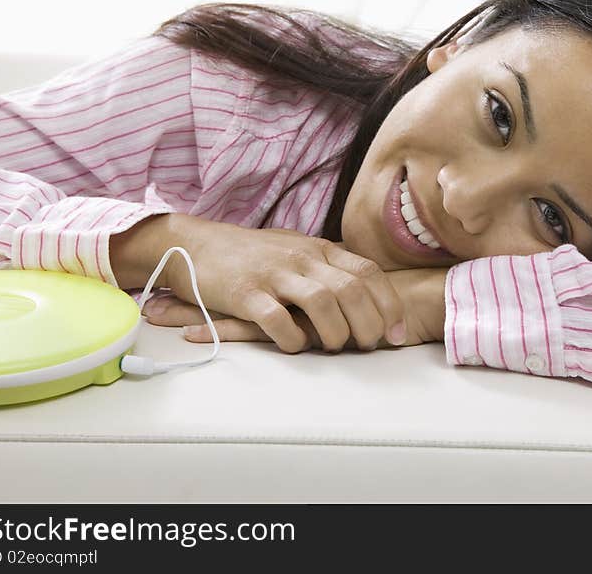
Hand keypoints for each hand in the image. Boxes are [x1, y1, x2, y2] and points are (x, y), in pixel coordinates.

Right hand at [143, 266, 448, 351]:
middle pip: (352, 290)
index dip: (389, 304)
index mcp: (319, 249)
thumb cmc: (252, 254)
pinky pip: (278, 320)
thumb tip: (369, 291)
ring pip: (322, 303)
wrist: (194, 244)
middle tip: (368, 346)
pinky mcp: (245, 294)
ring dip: (335, 332)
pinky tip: (295, 347)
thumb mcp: (297, 248)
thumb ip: (330, 266)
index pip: (369, 272)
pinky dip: (293, 340)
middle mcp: (302, 258)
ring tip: (333, 347)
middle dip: (369, 324)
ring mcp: (274, 274)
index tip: (396, 333)